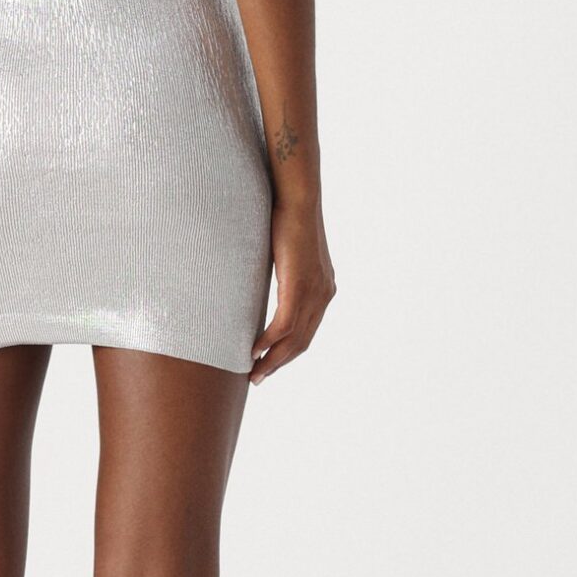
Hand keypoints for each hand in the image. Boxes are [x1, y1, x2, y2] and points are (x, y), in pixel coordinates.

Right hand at [251, 201, 335, 383]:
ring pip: (294, 339)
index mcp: (323, 289)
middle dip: (279, 363)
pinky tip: (254, 351)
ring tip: (253, 373)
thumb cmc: (287, 218)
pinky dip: (268, 341)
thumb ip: (282, 274)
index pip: (307, 331)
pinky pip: (284, 324)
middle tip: (258, 378)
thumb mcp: (286, 254)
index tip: (269, 364)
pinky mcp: (300, 286)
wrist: (297, 198)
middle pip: (302, 342)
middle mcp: (324, 294)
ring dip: (272, 359)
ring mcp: (314, 292)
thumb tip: (262, 283)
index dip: (288, 352)